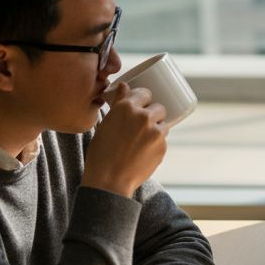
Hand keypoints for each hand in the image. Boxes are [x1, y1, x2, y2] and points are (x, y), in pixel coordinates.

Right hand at [82, 82, 168, 197]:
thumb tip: (124, 85)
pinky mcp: (163, 146)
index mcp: (126, 107)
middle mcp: (143, 116)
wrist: (109, 179)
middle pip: (158, 107)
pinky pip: (163, 140)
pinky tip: (143, 151)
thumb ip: (118, 104)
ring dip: (156, 129)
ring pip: (163, 124)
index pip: (144, 93)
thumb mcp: (105, 124)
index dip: (143, 98)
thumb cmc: (102, 151)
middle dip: (152, 114)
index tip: (142, 103)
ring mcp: (156, 132)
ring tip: (141, 140)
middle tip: (142, 125)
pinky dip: (156, 143)